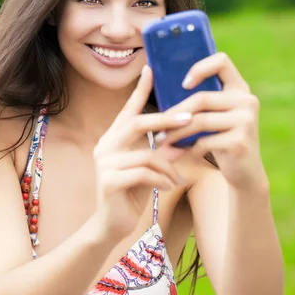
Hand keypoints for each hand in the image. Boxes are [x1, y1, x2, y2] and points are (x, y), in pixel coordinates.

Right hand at [93, 65, 189, 241]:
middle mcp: (105, 146)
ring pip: (145, 153)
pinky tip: (170, 186)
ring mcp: (104, 164)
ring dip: (168, 164)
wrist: (111, 226)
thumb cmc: (131, 193)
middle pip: (136, 123)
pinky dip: (162, 178)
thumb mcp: (148, 169)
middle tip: (190, 119)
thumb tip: (184, 137)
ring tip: (178, 176)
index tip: (150, 68)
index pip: (128, 110)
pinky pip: (143, 173)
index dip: (140, 90)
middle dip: (166, 120)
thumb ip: (161, 151)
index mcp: (113, 139)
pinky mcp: (108, 182)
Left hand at [155, 52, 265, 189]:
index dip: (200, 68)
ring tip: (161, 141)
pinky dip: (189, 148)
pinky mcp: (241, 142)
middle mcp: (247, 101)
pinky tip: (183, 154)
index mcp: (239, 89)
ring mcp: (246, 121)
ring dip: (175, 133)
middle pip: (201, 98)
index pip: (222, 61)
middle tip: (157, 126)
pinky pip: (204, 141)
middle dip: (175, 113)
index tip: (183, 84)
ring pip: (199, 121)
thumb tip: (155, 83)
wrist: (245, 173)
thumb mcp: (214, 117)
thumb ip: (199, 102)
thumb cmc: (220, 140)